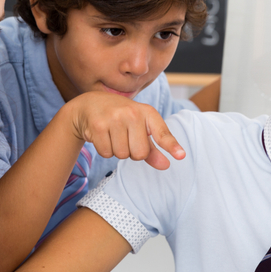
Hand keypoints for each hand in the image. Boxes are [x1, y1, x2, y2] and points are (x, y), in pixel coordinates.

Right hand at [67, 92, 184, 169]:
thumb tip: (166, 165)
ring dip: (117, 151)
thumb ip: (153, 148)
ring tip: (112, 134)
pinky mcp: (98, 126)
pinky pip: (107, 154)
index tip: (181, 156)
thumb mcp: (138, 128)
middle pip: (140, 154)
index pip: (162, 132)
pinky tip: (102, 136)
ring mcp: (114, 118)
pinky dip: (105, 150)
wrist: (89, 105)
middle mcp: (132, 113)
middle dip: (132, 152)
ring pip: (122, 155)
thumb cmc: (119, 118)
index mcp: (147, 112)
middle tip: (124, 137)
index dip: (171, 145)